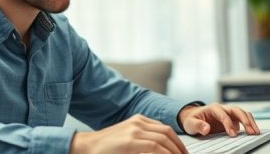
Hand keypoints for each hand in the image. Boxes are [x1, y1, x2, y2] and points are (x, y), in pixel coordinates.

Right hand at [70, 114, 187, 153]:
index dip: (177, 141)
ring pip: (164, 139)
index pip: (165, 128)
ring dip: (175, 152)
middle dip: (179, 147)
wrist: (87, 147)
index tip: (182, 152)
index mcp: (138, 120)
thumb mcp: (128, 139)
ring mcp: (135, 130)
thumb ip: (143, 141)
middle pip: (167, 133)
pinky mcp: (131, 141)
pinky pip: (155, 147)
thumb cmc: (106, 147)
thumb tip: (161, 149)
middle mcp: (138, 122)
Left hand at [177, 103, 259, 136]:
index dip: (228, 124)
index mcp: (213, 108)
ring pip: (242, 113)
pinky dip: (249, 124)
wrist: (194, 117)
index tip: (233, 134)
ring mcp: (229, 113)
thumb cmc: (192, 119)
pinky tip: (253, 131)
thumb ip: (198, 125)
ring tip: (255, 132)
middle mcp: (223, 109)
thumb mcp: (191, 123)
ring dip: (250, 121)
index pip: (223, 114)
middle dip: (245, 120)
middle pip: (237, 111)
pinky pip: (243, 119)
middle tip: (251, 132)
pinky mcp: (232, 119)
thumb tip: (206, 129)